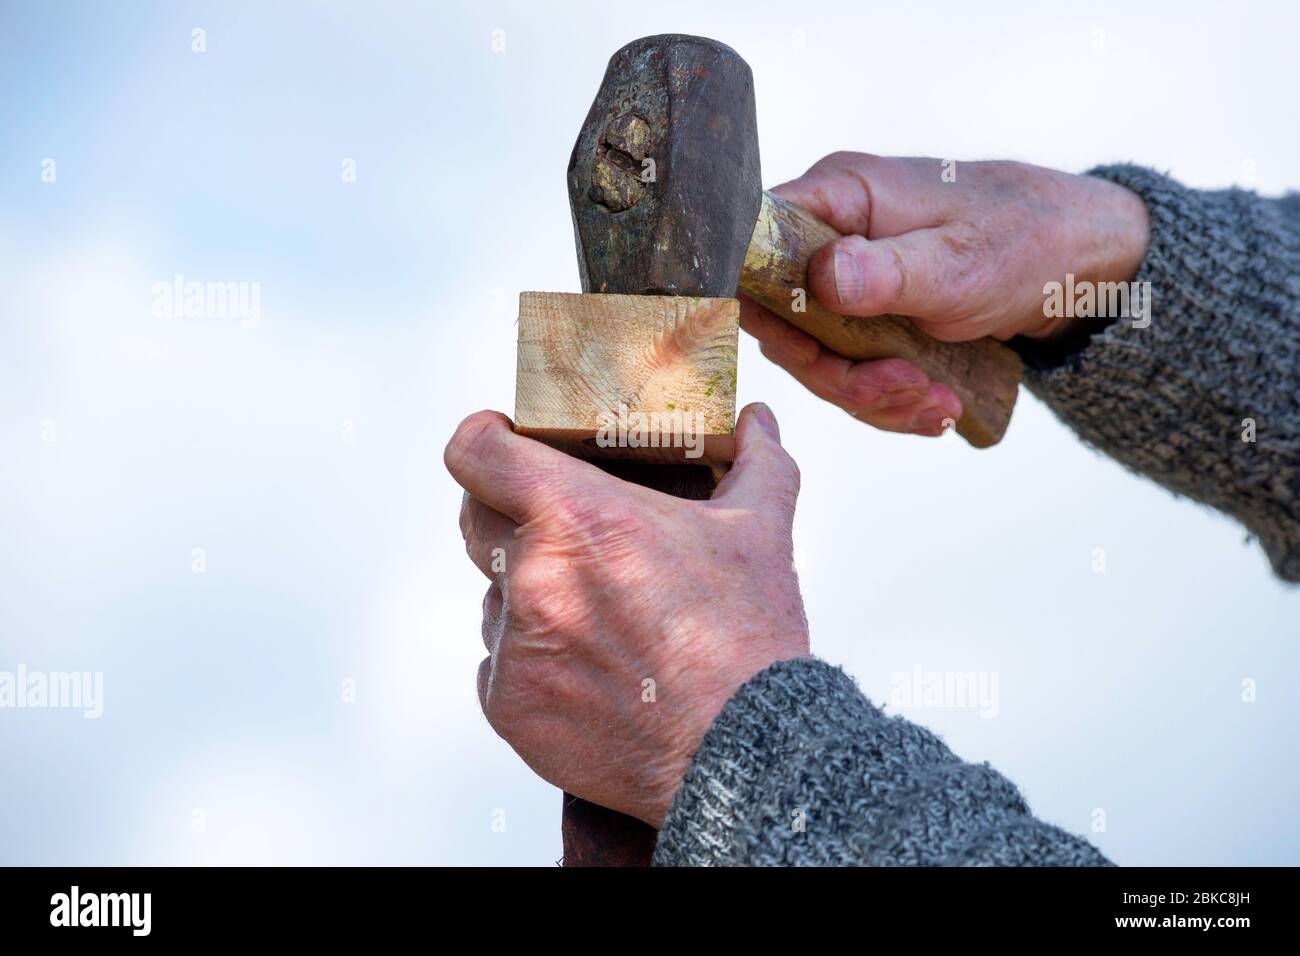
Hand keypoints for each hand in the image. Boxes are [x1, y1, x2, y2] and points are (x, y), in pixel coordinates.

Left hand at [443, 403, 809, 826]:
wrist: (742, 754)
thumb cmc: (749, 638)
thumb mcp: (761, 530)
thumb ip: (757, 460)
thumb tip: (758, 417)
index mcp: (578, 517)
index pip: (476, 453)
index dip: (481, 438)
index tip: (497, 440)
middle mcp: (532, 576)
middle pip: (475, 520)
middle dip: (507, 513)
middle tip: (555, 525)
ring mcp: (514, 644)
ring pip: (494, 597)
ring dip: (528, 594)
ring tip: (595, 614)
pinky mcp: (509, 703)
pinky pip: (500, 663)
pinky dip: (534, 660)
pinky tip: (588, 671)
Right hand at [742, 153, 1149, 435]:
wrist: (1083, 260)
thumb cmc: (1026, 240)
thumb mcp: (958, 262)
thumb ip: (886, 271)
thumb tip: (821, 277)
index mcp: (839, 196)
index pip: (757, 246)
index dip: (764, 305)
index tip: (810, 353)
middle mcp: (831, 235)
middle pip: (785, 320)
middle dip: (840, 373)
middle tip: (902, 390)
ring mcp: (849, 279)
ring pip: (821, 356)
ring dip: (875, 396)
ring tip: (937, 406)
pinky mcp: (871, 315)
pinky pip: (856, 369)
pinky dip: (893, 399)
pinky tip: (938, 407)